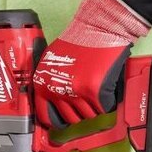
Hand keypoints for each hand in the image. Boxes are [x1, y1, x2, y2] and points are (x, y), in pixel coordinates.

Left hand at [32, 0, 149, 128]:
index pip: (45, 116)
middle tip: (86, 101)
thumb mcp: (51, 60)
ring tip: (96, 89)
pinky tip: (106, 88)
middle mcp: (57, 90)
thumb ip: (49, 81)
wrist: (98, 28)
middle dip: (79, 112)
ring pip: (88, 115)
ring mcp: (76, 93)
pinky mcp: (95, 92)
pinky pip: (103, 108)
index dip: (55, 122)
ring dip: (95, 106)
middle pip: (70, 119)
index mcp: (43, 83)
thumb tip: (50, 101)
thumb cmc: (78, 40)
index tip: (62, 124)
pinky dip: (108, 101)